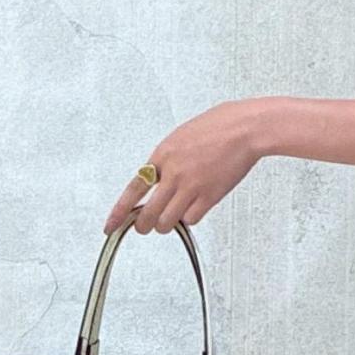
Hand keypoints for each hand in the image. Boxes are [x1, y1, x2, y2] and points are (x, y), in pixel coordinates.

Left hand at [103, 100, 263, 233]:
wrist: (244, 129)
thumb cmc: (218, 127)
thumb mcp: (181, 137)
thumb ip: (167, 159)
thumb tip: (160, 178)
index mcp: (162, 155)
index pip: (133, 189)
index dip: (119, 211)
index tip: (110, 226)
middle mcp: (173, 173)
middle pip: (147, 214)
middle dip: (143, 226)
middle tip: (144, 227)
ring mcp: (191, 186)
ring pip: (167, 222)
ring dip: (167, 224)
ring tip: (172, 218)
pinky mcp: (210, 196)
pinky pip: (191, 219)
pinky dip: (190, 218)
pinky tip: (195, 207)